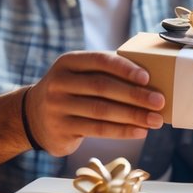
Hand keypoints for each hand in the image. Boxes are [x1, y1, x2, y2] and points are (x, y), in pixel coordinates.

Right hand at [26, 51, 164, 156]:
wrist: (33, 116)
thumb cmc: (71, 90)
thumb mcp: (78, 73)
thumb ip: (104, 71)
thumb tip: (150, 80)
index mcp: (68, 62)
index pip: (100, 61)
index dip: (124, 68)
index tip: (148, 77)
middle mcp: (59, 82)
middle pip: (103, 88)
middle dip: (135, 95)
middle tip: (159, 101)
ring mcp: (58, 107)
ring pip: (101, 111)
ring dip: (133, 116)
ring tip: (156, 120)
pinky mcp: (61, 129)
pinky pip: (97, 130)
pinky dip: (122, 131)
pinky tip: (140, 131)